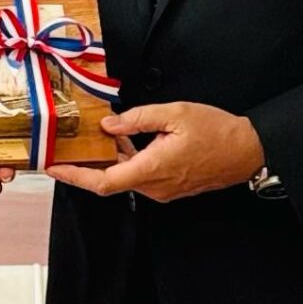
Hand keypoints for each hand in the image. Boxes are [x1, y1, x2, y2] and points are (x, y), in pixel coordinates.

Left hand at [47, 103, 262, 203]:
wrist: (248, 151)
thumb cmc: (217, 132)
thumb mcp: (174, 114)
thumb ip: (138, 119)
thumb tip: (109, 124)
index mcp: (151, 170)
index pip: (102, 182)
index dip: (74, 177)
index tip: (54, 167)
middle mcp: (153, 187)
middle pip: (109, 179)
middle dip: (87, 163)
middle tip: (68, 145)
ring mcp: (162, 189)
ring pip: (125, 176)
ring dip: (109, 159)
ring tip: (94, 137)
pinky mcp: (169, 187)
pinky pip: (140, 175)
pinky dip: (126, 160)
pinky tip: (123, 141)